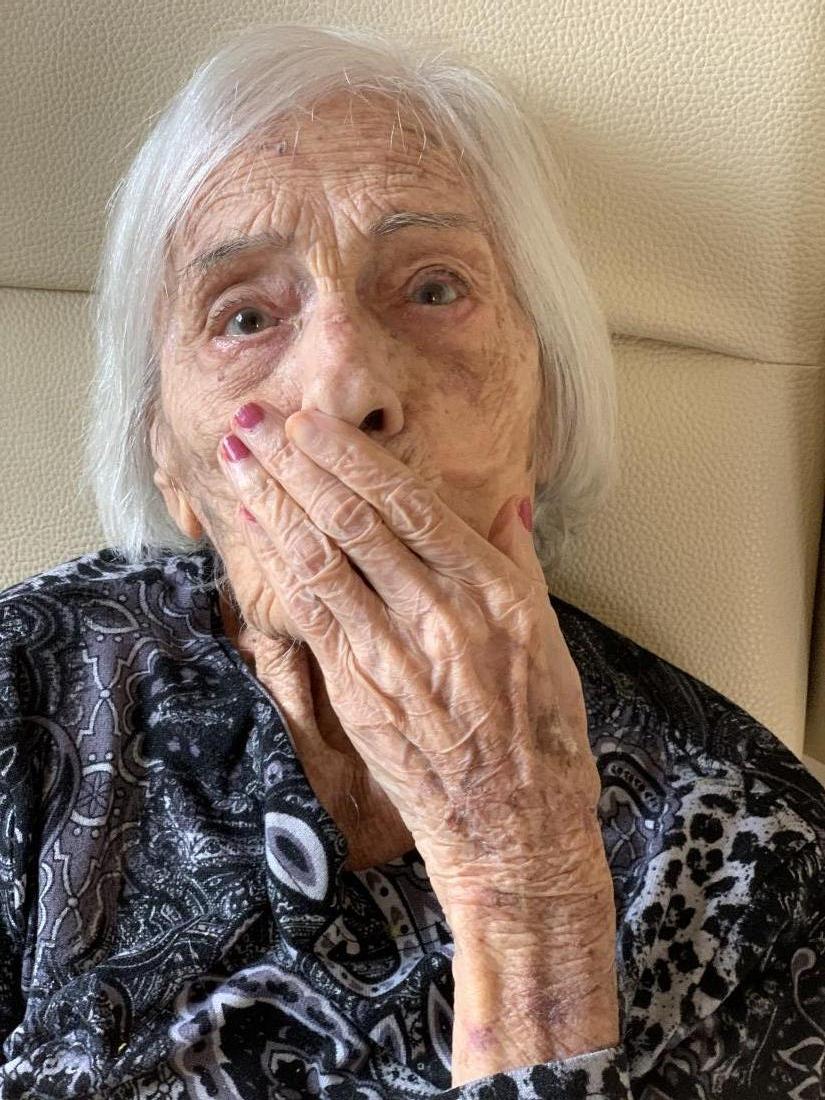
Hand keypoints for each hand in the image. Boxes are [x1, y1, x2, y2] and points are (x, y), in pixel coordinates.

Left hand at [218, 403, 606, 909]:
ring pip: (323, 561)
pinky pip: (312, 616)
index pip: (410, 507)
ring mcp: (395, 658)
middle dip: (298, 465)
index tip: (311, 423)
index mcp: (493, 595)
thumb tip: (506, 506)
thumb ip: (520, 567)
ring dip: (276, 503)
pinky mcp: (361, 696)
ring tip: (240, 458)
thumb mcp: (550, 642)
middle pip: (355, 522)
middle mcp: (442, 618)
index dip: (352, 459)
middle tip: (256, 421)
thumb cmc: (541, 740)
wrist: (517, 831)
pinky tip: (256, 530)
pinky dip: (279, 565)